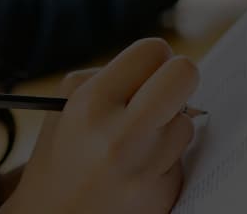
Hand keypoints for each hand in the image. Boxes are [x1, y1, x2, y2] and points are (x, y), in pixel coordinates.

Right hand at [1, 38, 197, 213]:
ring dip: (169, 128)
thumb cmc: (60, 159)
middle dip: (180, 78)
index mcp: (90, 105)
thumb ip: (109, 79)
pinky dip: (165, 161)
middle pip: (184, 75)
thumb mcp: (64, 107)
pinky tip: (136, 172)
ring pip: (186, 122)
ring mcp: (144, 171)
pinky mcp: (163, 196)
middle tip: (166, 92)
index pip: (153, 50)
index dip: (154, 60)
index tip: (148, 72)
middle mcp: (119, 136)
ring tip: (137, 144)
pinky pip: (181, 159)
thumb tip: (160, 67)